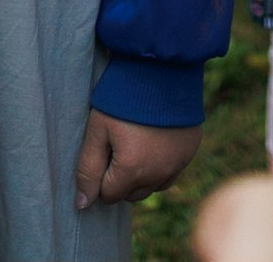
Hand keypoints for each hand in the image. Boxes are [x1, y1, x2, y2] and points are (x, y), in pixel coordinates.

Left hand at [74, 109, 200, 208]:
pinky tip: (154, 140)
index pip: (108, 195)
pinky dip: (160, 165)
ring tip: (135, 142)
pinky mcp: (190, 152)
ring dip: (141, 174)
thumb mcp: (97, 129)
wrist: (161, 67)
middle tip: (118, 144)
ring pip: (152, 186)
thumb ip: (88, 168)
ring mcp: (178, 164)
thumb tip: (83, 204)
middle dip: (120, 178)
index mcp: (133, 170)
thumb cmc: (122, 97)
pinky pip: (171, 172)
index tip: (103, 148)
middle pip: (131, 194)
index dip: (100, 175)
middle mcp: (159, 174)